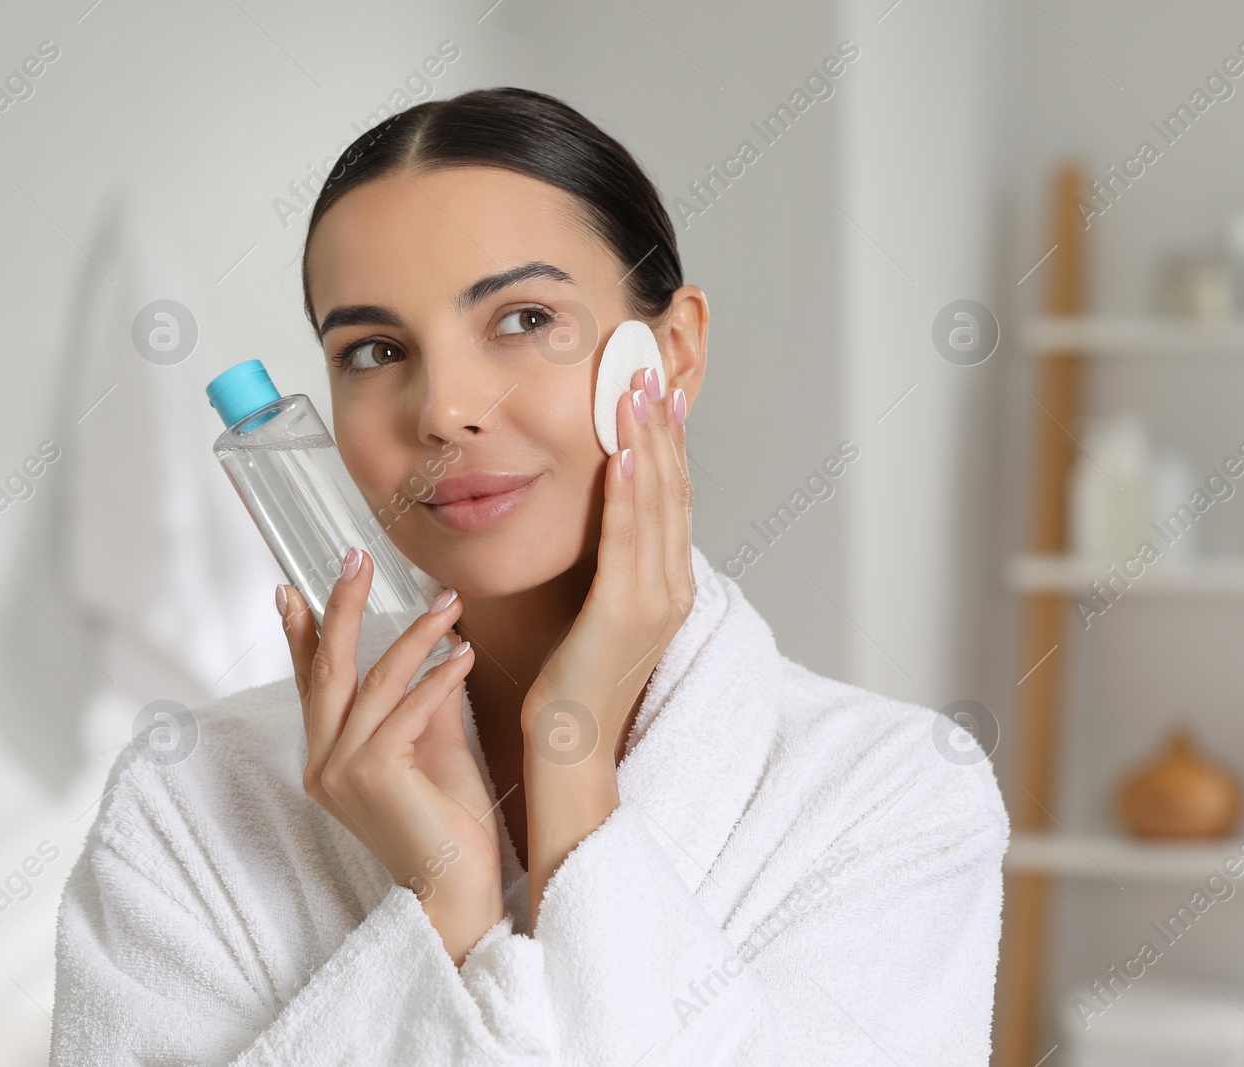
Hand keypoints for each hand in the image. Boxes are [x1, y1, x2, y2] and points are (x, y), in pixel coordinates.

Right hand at [278, 552, 503, 965]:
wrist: (456, 890)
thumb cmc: (449, 826)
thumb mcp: (434, 750)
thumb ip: (423, 706)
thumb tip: (436, 654)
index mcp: (329, 759)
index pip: (313, 684)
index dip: (303, 635)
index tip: (293, 589)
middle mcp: (323, 763)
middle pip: (327, 669)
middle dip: (340, 608)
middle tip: (354, 557)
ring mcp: (341, 771)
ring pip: (373, 682)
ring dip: (414, 636)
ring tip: (449, 602)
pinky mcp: (372, 776)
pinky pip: (406, 710)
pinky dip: (437, 679)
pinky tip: (463, 655)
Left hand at [520, 366, 693, 914]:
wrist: (570, 753)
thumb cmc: (572, 689)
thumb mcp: (594, 615)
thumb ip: (604, 568)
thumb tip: (594, 525)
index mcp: (667, 585)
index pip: (669, 497)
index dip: (665, 441)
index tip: (655, 391)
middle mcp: (672, 588)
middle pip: (671, 489)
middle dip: (660, 426)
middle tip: (649, 368)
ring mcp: (655, 601)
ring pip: (656, 504)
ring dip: (647, 443)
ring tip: (636, 391)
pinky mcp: (626, 616)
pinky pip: (629, 543)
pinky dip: (630, 495)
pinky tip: (623, 455)